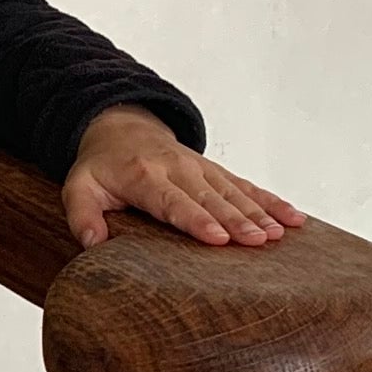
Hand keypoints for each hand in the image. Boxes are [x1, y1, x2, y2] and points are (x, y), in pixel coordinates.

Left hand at [64, 106, 299, 251]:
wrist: (121, 127)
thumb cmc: (101, 166)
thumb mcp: (79, 187)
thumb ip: (82, 214)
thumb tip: (93, 244)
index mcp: (143, 176)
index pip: (172, 201)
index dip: (196, 220)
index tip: (217, 238)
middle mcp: (177, 169)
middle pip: (211, 198)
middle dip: (237, 220)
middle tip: (259, 241)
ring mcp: (201, 168)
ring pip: (234, 191)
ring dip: (259, 212)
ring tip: (280, 233)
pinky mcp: (216, 171)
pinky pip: (246, 186)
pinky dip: (271, 200)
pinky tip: (293, 218)